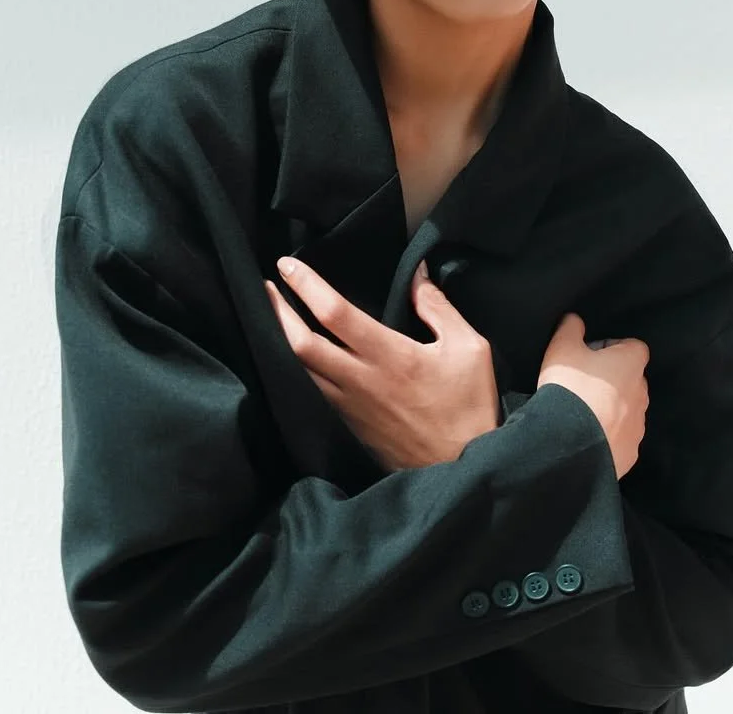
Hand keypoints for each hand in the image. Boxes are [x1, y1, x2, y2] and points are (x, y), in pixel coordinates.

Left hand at [265, 256, 498, 471]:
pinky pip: (313, 389)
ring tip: (273, 314)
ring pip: (301, 369)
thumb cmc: (468, 406)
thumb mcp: (469, 348)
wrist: (462, 468)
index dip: (306, 286)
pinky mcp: (349, 424)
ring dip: (281, 339)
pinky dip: (298, 365)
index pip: (334, 314)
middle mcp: (360, 380)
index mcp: (389, 356)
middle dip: (277, 312)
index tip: (287, 265)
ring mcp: (350, 405)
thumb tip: (417, 273)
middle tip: (263, 287)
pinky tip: (297, 353)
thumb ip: (438, 307)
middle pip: (301, 344)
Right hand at [537, 312, 648, 478]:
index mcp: (631, 364)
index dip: (615, 347)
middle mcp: (641, 393)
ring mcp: (638, 425)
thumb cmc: (571, 387)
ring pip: (629, 409)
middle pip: (632, 378)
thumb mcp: (562, 348)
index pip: (635, 346)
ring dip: (613, 407)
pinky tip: (587, 433)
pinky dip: (609, 433)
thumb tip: (575, 320)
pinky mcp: (630, 451)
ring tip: (584, 411)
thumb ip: (571, 328)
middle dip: (613, 378)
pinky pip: (622, 437)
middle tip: (585, 382)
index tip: (593, 354)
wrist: (570, 442)